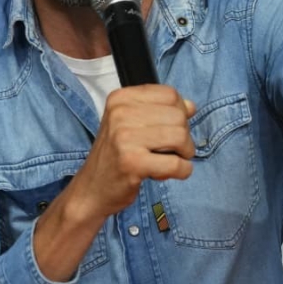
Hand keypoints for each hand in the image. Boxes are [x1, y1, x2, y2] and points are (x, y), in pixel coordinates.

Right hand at [66, 84, 196, 219]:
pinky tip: (166, 174)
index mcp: (121, 99)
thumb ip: (161, 111)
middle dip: (183, 137)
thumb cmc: (116, 155)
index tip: (169, 129)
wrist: (91, 189)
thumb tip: (191, 106)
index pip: (170, 94)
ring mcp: (124, 138)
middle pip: (179, 116)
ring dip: (183, 154)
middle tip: (169, 150)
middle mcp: (120, 114)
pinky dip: (181, 171)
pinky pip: (176, 164)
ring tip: (168, 161)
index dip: (180, 113)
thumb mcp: (132, 124)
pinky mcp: (132, 163)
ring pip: (180, 137)